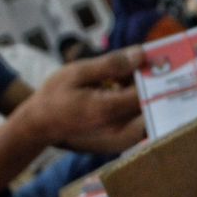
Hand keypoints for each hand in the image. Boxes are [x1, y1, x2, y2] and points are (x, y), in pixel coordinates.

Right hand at [22, 47, 145, 152]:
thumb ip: (111, 64)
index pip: (146, 92)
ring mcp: (121, 139)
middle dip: (151, 83)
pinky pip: (139, 121)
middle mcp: (119, 129)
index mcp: (108, 110)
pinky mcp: (121, 142)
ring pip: (147, 113)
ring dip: (142, 93)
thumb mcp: (78, 72)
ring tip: (122, 79)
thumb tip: (141, 54)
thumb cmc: (55, 96)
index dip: (154, 74)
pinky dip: (135, 104)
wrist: (39, 126)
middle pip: (152, 104)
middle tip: (143, 64)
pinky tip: (117, 91)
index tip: (156, 57)